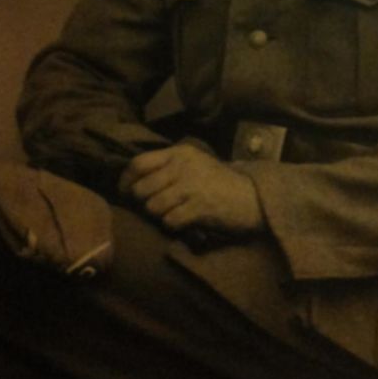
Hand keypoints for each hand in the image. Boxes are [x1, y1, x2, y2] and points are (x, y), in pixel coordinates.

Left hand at [118, 144, 263, 233]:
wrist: (251, 197)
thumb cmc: (219, 182)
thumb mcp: (194, 164)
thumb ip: (167, 166)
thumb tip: (133, 182)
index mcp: (180, 153)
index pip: (139, 163)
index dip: (126, 180)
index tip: (126, 192)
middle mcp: (183, 166)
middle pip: (142, 188)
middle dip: (144, 202)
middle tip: (154, 206)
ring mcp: (191, 186)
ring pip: (153, 206)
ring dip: (159, 215)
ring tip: (173, 212)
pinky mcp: (199, 207)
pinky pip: (169, 221)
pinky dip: (173, 225)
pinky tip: (185, 220)